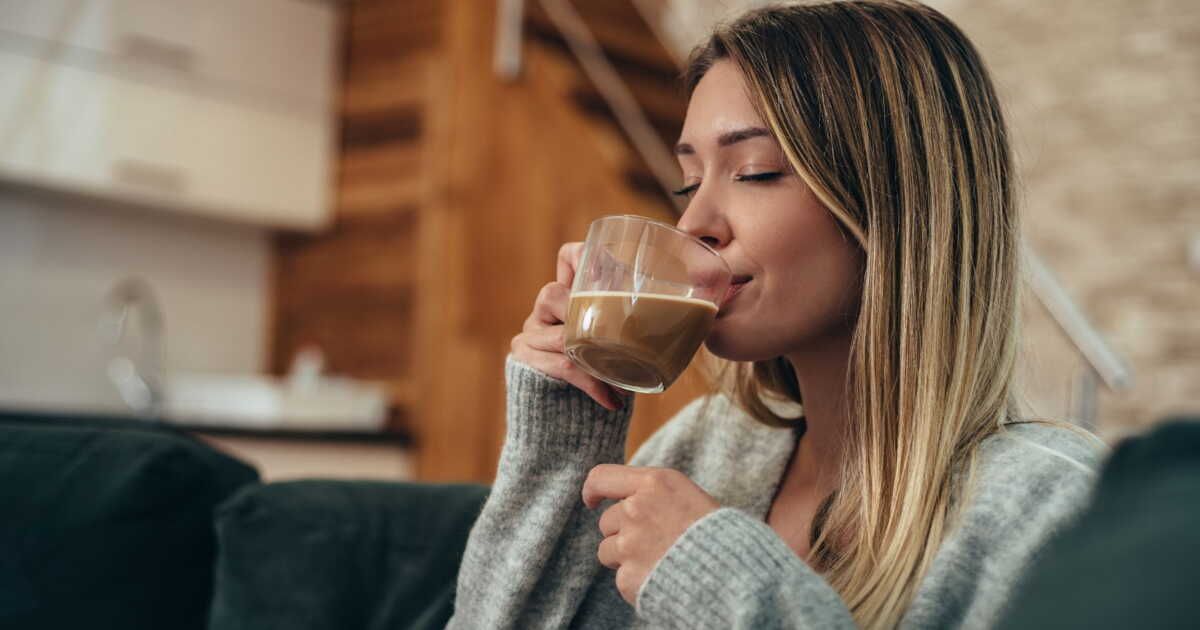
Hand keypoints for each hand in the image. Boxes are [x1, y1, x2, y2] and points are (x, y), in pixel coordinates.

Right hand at [510, 242, 625, 410]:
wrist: (566, 409)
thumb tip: (683, 320)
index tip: (603, 270)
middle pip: (553, 294)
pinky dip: (590, 383)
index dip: (581, 256)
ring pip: (560, 336)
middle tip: (619, 342)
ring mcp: (529, 332)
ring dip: (594, 361)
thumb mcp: (615, 340)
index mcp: (567, 292)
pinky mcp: (525, 358)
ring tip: (623, 382)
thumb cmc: (599, 366)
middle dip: (586, 318)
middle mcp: (543, 307)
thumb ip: (630, 323)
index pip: (568, 256)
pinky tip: (610, 399)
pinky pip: (561, 366)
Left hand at [582, 464, 719, 604]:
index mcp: (654, 483)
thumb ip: (653, 494)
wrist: (735, 573)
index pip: (601, 476)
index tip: (592, 501)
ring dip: (625, 558)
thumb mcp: (686, 496)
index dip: (592, 490)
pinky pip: (621, 578)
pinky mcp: (628, 576)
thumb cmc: (718, 534)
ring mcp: (630, 543)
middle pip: (607, 521)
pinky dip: (637, 582)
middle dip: (622, 533)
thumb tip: (623, 499)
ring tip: (659, 561)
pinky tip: (662, 578)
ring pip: (607, 551)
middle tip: (654, 544)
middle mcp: (637, 508)